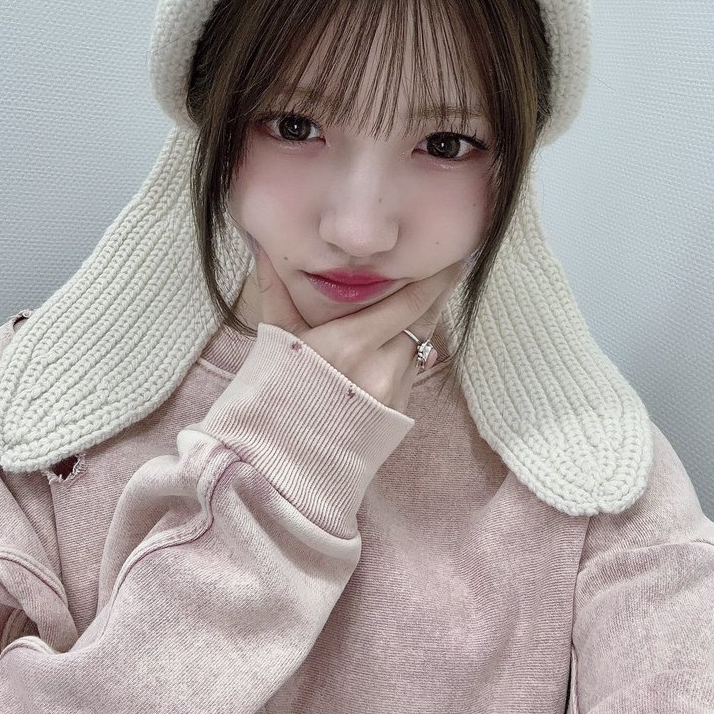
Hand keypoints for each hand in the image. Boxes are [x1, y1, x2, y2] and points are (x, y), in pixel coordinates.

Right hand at [247, 242, 465, 413]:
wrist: (278, 464)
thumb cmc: (272, 397)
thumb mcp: (275, 340)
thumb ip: (276, 291)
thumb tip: (264, 249)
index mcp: (350, 343)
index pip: (409, 301)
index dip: (434, 278)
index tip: (447, 257)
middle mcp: (380, 367)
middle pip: (424, 319)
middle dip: (438, 292)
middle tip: (448, 267)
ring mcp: (393, 393)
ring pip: (420, 343)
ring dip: (425, 319)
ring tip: (428, 295)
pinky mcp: (397, 412)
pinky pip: (411, 369)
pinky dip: (411, 348)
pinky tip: (403, 336)